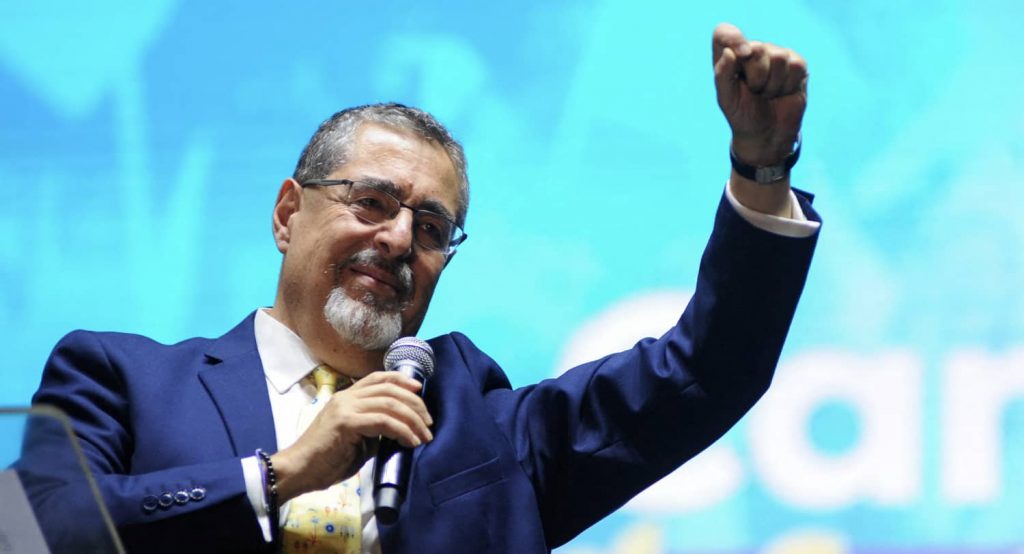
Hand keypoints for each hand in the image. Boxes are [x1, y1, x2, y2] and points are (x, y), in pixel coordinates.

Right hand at [271, 370, 433, 501]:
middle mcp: (347, 396)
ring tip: (424, 436)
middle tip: (429, 423)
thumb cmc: (327, 460)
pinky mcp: (346, 422)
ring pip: (390, 404)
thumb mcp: (357, 439)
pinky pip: (383, 421)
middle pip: (390, 389)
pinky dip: (402, 431)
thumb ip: (375, 429)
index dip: (402, 381)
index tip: (420, 392)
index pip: (379, 378)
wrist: (300, 471)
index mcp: (347, 397)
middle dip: (415, 404)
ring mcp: (345, 407)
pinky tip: (411, 442)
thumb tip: (400, 430)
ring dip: (413, 420)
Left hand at [713, 23, 807, 165]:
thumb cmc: (743, 116)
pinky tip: (783, 92)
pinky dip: (788, 85)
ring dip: (772, 84)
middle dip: (756, 77)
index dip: (734, 38)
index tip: (743, 55)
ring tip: (768, 94)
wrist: (767, 135)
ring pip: (778, 57)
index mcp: (729, 57)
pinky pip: (795, 65)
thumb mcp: (727, 100)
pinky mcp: (796, 64)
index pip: (724, 33)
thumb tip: (729, 52)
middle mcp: (752, 51)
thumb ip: (723, 75)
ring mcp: (775, 55)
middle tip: (755, 92)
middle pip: (756, 48)